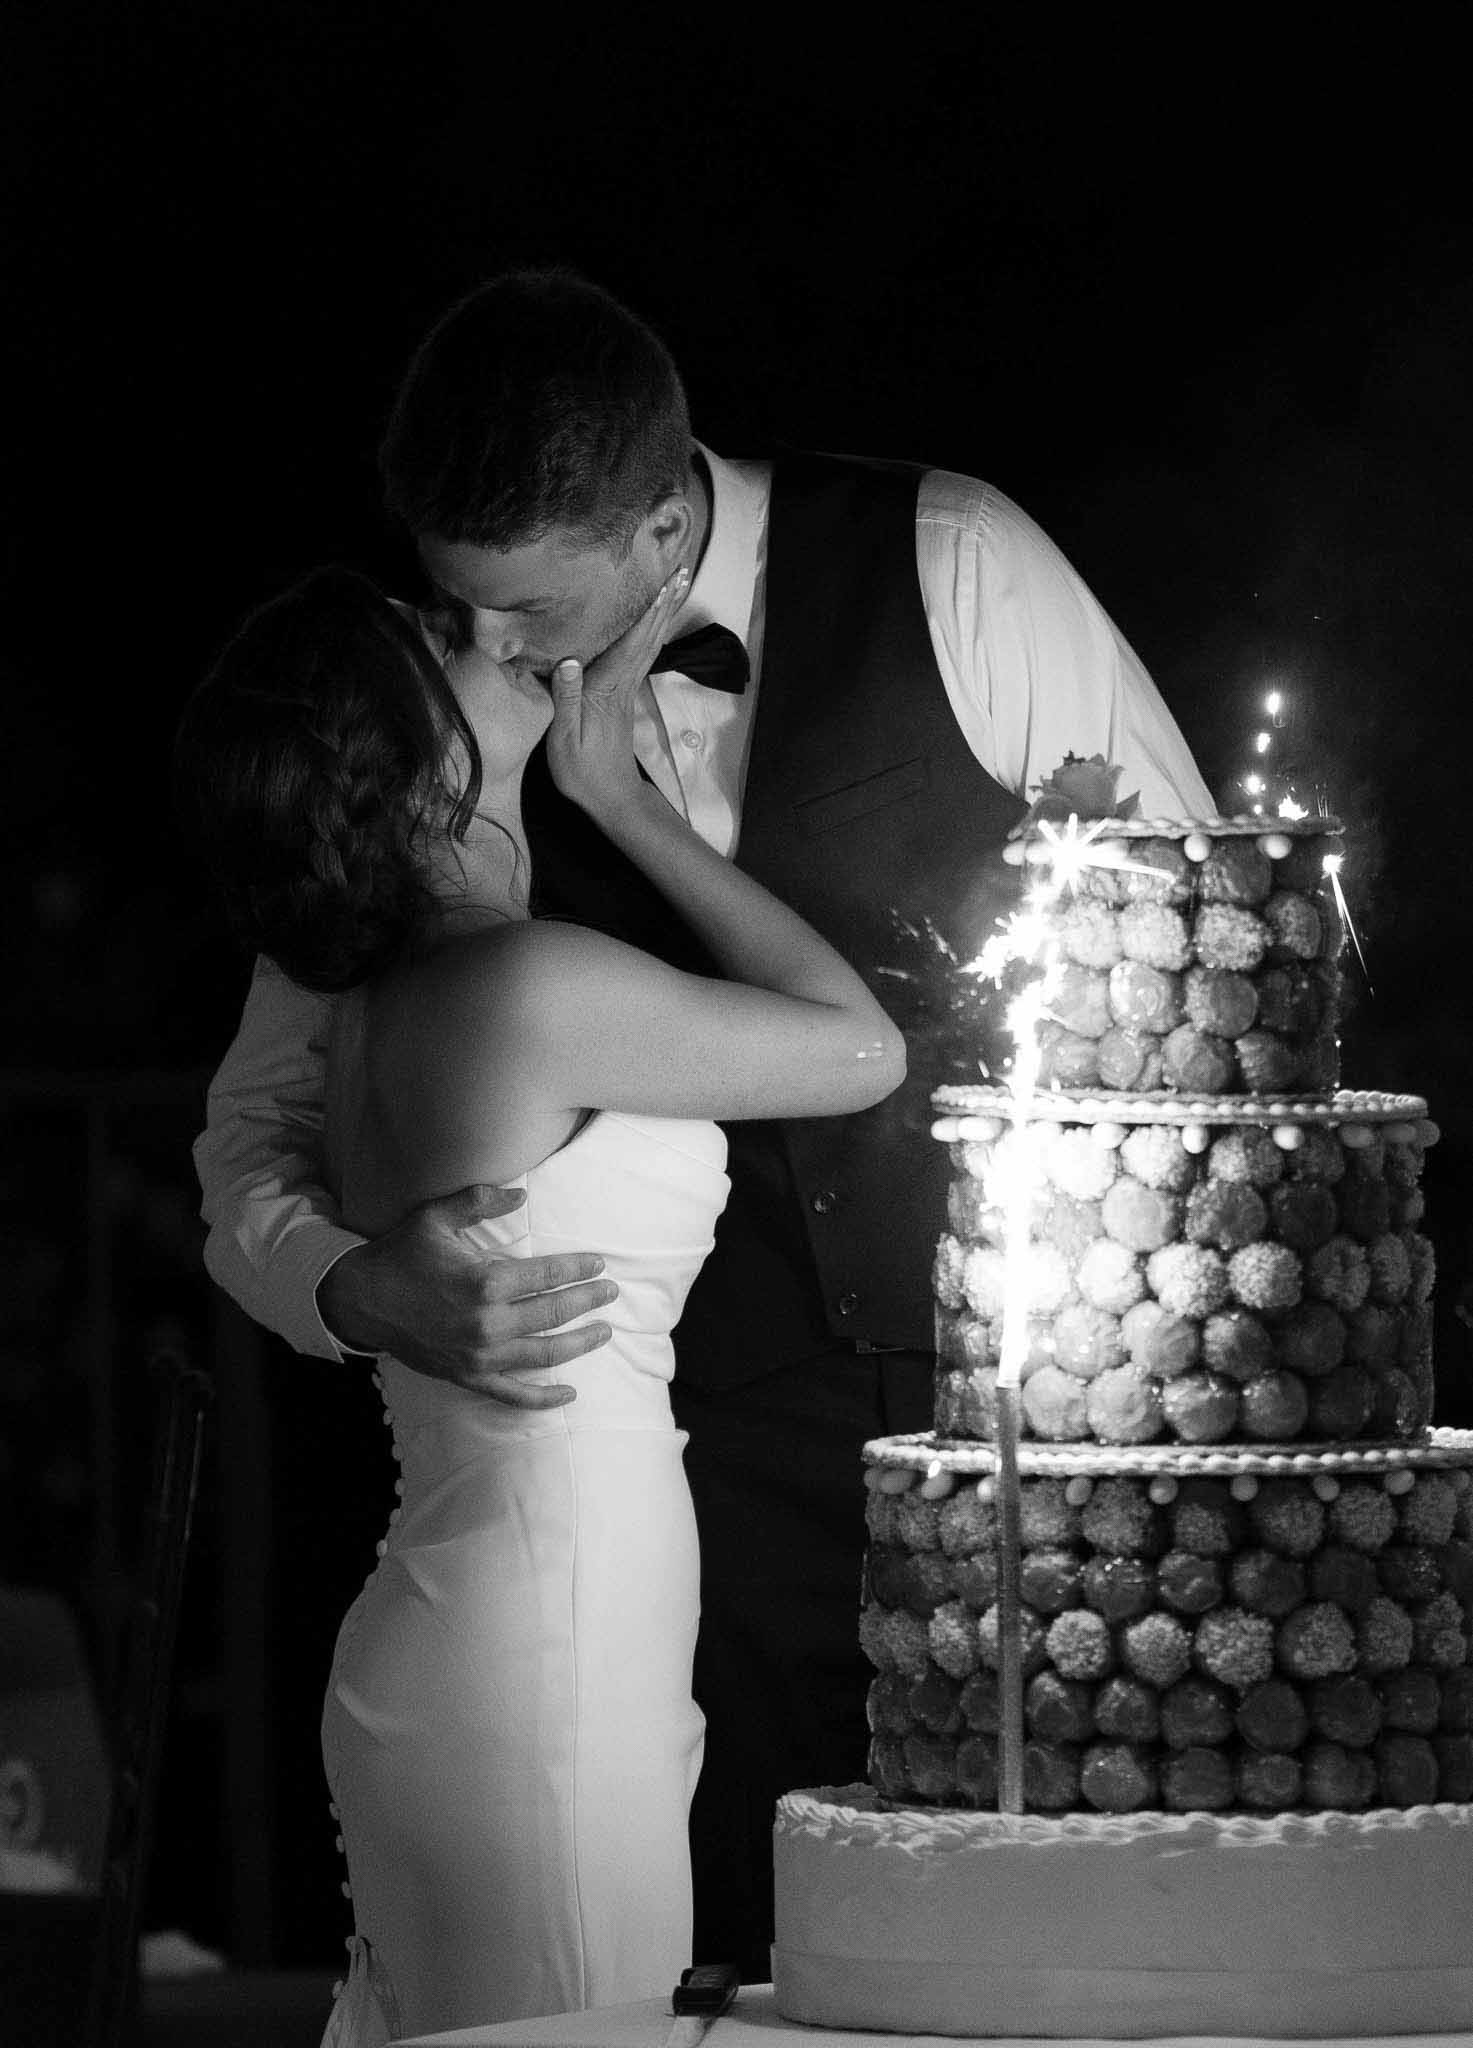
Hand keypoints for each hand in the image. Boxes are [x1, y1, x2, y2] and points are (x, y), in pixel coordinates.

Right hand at [317, 1184, 617, 1407]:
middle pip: (553, 1313)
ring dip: (578, 1345)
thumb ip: (480, 1201)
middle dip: (588, 1302)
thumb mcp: (436, 1218)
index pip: (548, 1275)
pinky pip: (513, 1394)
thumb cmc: (400, 1255)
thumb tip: (522, 1193)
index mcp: (485, 1282)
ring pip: (543, 1354)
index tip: (600, 1265)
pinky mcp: (467, 1376)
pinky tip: (569, 1394)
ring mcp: (478, 1355)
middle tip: (611, 1293)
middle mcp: (487, 1323)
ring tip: (603, 1333)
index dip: (578, 1269)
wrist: (359, 1300)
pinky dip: (543, 1398)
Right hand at [545, 567, 689, 812]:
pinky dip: (651, 630)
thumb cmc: (583, 772)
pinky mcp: (624, 692)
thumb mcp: (564, 740)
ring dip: (662, 611)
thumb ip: (566, 700)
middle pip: (648, 636)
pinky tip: (654, 617)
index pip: (630, 644)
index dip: (645, 612)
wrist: (611, 798)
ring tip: (676, 582)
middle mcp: (622, 682)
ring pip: (649, 642)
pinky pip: (642, 652)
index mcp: (607, 689)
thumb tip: (568, 660)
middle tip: (679, 567)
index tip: (660, 583)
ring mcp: (626, 687)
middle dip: (663, 601)